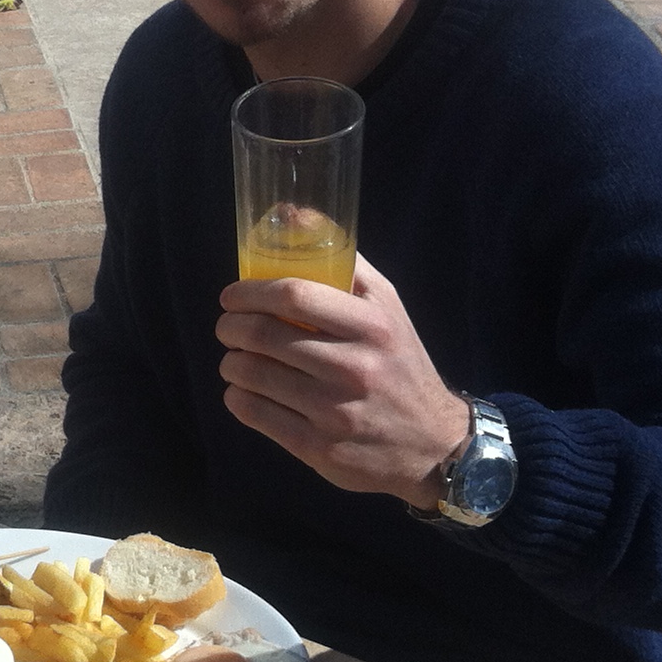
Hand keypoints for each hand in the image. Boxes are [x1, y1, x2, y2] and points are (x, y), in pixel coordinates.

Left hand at [215, 252, 471, 506]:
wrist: (434, 444)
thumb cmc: (399, 363)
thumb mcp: (386, 306)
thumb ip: (342, 261)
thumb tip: (291, 214)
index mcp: (373, 326)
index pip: (295, 295)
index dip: (250, 292)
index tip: (232, 295)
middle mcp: (355, 368)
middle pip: (264, 336)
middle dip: (231, 327)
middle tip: (227, 327)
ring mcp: (335, 412)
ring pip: (252, 376)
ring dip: (231, 362)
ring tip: (237, 358)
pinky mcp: (319, 448)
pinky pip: (255, 414)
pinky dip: (238, 398)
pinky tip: (246, 391)